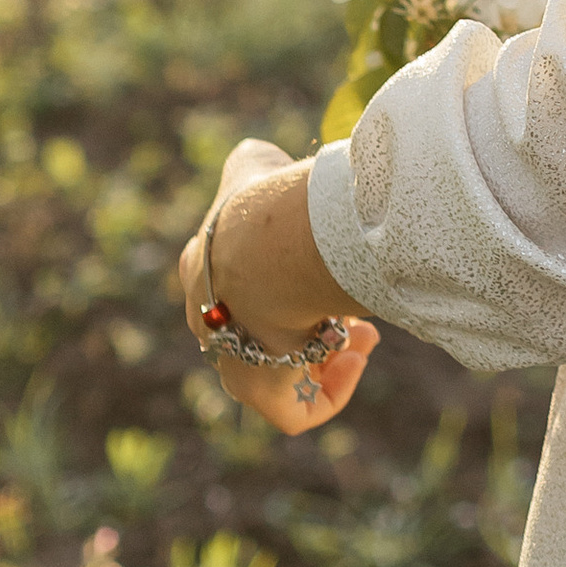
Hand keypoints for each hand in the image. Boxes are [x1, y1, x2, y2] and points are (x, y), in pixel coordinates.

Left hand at [178, 134, 379, 437]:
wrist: (265, 246)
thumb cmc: (265, 203)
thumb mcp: (254, 165)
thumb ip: (255, 162)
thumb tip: (262, 155)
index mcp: (202, 270)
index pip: (241, 285)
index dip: (283, 278)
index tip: (318, 266)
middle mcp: (213, 323)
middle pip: (266, 333)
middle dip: (311, 322)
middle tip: (350, 310)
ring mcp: (234, 363)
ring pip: (282, 374)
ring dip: (326, 357)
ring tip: (362, 335)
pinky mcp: (259, 394)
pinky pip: (296, 411)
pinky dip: (330, 390)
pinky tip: (355, 357)